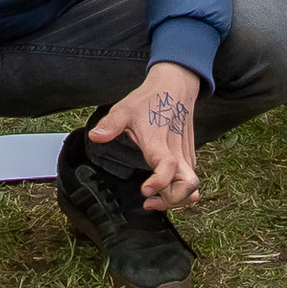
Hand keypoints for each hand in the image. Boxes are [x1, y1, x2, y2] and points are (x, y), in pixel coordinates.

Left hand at [89, 60, 204, 209]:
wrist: (175, 85)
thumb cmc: (150, 99)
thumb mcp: (125, 109)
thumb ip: (110, 125)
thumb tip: (94, 137)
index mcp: (160, 143)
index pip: (168, 169)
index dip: (159, 184)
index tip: (145, 191)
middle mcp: (178, 153)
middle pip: (188, 187)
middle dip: (173, 201)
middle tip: (150, 201)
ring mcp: (186, 155)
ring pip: (192, 188)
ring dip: (177, 199)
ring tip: (155, 198)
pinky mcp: (190, 156)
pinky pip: (189, 180)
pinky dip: (179, 190)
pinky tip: (162, 188)